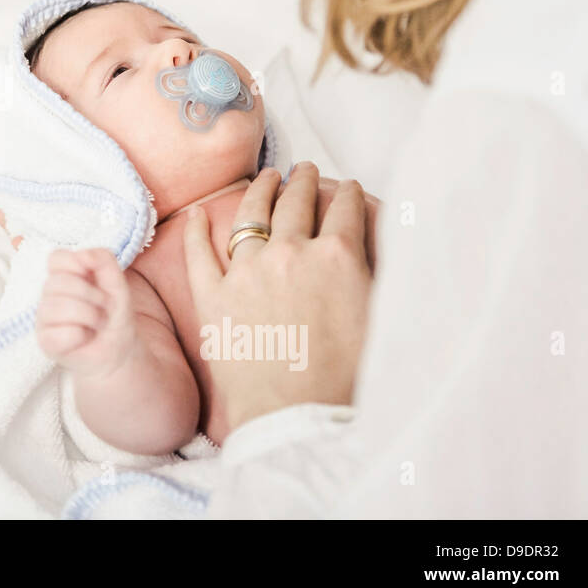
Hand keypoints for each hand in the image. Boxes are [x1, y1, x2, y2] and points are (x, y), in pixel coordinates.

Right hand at [35, 247, 138, 376]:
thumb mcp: (117, 283)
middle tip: (103, 308)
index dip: (75, 264)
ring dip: (90, 317)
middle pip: (59, 282)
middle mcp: (49, 294)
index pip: (56, 258)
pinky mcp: (45, 341)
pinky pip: (61, 333)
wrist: (119, 350)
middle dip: (91, 296)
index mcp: (64, 276)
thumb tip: (83, 254)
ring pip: (58, 307)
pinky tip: (85, 338)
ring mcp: (44, 318)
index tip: (91, 276)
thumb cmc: (114, 316)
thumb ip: (104, 260)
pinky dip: (81, 336)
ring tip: (97, 324)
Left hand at [182, 162, 372, 430]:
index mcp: (337, 256)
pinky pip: (199, 253)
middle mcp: (290, 253)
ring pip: (250, 215)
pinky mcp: (213, 296)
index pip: (345, 209)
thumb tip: (390, 245)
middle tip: (304, 170)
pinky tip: (197, 214)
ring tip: (267, 177)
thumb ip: (380, 274)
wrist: (297, 417)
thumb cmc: (348, 379)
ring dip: (260, 190)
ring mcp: (246, 271)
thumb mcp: (382, 317)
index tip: (346, 185)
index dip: (347, 193)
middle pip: (296, 203)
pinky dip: (196, 230)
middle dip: (303, 181)